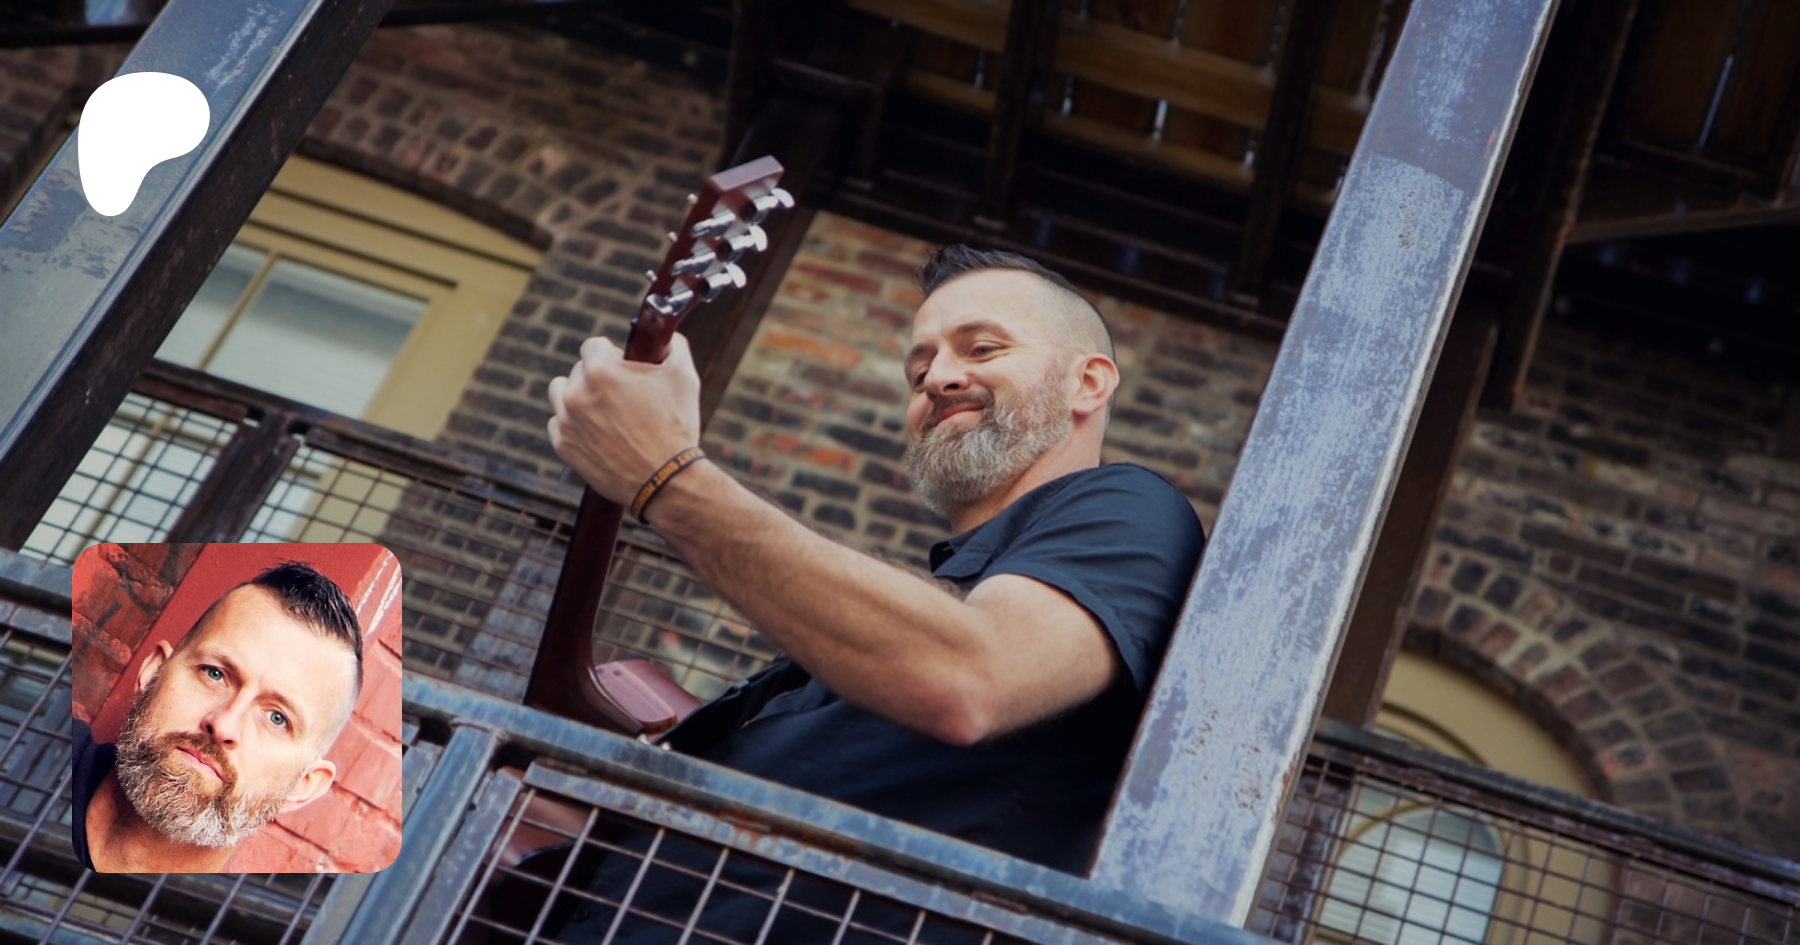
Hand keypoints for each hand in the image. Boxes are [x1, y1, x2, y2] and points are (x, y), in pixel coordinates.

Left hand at [547, 333, 702, 503]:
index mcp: (600, 370)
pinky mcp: (563, 446)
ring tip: (602, 410)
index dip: (612, 354)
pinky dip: (573, 425)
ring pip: (560, 394)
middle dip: (598, 377)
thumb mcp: (684, 377)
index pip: (593, 345)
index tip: (622, 366)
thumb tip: (667, 337)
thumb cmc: (676, 428)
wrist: (666, 481)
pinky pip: (558, 424)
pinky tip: (595, 432)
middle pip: (578, 370)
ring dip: (577, 396)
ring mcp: (566, 421)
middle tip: (621, 395)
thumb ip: (673, 345)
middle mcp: (576, 393)